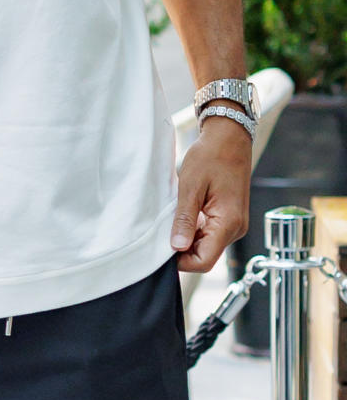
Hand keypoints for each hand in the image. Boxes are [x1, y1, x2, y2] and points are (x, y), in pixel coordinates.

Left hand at [171, 119, 252, 272]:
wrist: (229, 138)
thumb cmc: (211, 156)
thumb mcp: (191, 186)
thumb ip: (184, 219)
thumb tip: (177, 247)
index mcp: (228, 224)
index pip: (204, 261)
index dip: (181, 260)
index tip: (162, 248)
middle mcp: (236, 229)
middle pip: (205, 255)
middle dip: (183, 249)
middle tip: (163, 229)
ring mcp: (234, 224)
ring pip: (207, 245)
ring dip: (188, 237)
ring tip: (174, 217)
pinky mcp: (230, 218)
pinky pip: (211, 233)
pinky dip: (195, 229)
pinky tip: (184, 214)